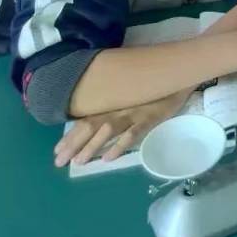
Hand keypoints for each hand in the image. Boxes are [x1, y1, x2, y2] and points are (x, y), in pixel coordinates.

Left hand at [54, 88, 191, 166]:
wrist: (180, 74)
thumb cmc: (155, 85)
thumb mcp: (132, 94)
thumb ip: (117, 104)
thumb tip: (99, 122)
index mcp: (113, 102)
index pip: (86, 119)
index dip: (70, 135)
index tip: (57, 151)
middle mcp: (119, 107)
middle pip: (91, 125)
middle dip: (74, 144)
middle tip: (59, 161)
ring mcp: (134, 112)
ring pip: (107, 130)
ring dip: (91, 146)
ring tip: (78, 162)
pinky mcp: (150, 117)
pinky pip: (132, 133)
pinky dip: (120, 145)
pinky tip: (108, 158)